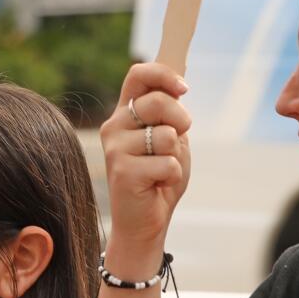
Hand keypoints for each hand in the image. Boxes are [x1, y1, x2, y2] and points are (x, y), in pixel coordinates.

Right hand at [101, 61, 192, 270]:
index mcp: (124, 113)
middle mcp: (114, 126)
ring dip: (175, 156)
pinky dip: (173, 176)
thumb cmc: (158, 179)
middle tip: (176, 143)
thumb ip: (170, 115)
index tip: (184, 89)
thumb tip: (179, 86)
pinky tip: (157, 185)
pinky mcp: (123, 172)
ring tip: (161, 170)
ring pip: (167, 135)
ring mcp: (115, 149)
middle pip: (157, 101)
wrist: (143, 223)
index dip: (163, 75)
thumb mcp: (170, 140)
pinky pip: (168, 163)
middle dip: (181, 120)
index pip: (138, 75)